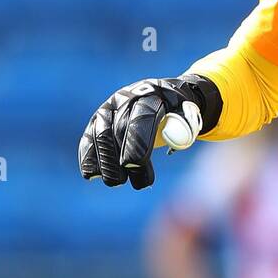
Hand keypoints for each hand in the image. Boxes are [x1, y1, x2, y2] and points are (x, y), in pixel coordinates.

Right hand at [78, 74, 221, 189]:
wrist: (163, 95)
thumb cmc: (178, 110)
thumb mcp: (188, 113)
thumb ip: (184, 125)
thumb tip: (175, 139)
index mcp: (150, 94)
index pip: (141, 117)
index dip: (137, 141)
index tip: (136, 164)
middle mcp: (125, 98)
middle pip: (119, 128)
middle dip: (123, 158)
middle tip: (137, 183)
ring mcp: (108, 108)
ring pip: (100, 135)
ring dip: (106, 162)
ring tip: (117, 182)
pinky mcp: (97, 120)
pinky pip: (89, 139)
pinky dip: (89, 157)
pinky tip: (93, 175)